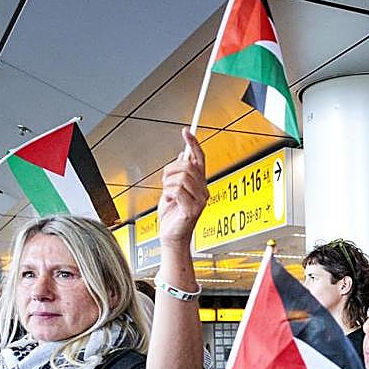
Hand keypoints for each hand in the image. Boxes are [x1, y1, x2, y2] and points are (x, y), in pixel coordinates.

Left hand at [158, 128, 207, 246]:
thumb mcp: (172, 189)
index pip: (199, 159)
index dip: (193, 144)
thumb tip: (182, 156)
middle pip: (188, 166)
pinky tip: (169, 201)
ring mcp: (199, 201)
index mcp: (200, 185)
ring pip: (181, 177)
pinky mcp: (192, 209)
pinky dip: (168, 194)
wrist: (171, 236)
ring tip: (167, 194)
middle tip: (165, 180)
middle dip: (171, 170)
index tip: (186, 132)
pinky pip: (177, 190)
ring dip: (168, 184)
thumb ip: (178, 174)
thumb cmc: (172, 216)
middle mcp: (203, 191)